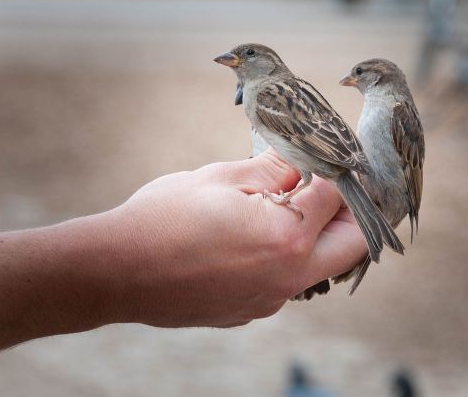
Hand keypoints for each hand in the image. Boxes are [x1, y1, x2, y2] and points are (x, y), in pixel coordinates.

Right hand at [65, 149, 368, 327]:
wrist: (117, 272)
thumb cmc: (164, 220)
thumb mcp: (220, 178)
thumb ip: (271, 169)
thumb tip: (299, 159)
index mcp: (286, 237)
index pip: (336, 197)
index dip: (335, 170)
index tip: (328, 155)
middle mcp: (288, 277)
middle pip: (350, 245)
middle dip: (349, 211)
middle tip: (330, 185)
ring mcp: (269, 300)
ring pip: (319, 267)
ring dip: (316, 236)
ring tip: (288, 205)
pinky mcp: (249, 310)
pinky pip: (285, 282)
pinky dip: (284, 257)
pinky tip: (253, 236)